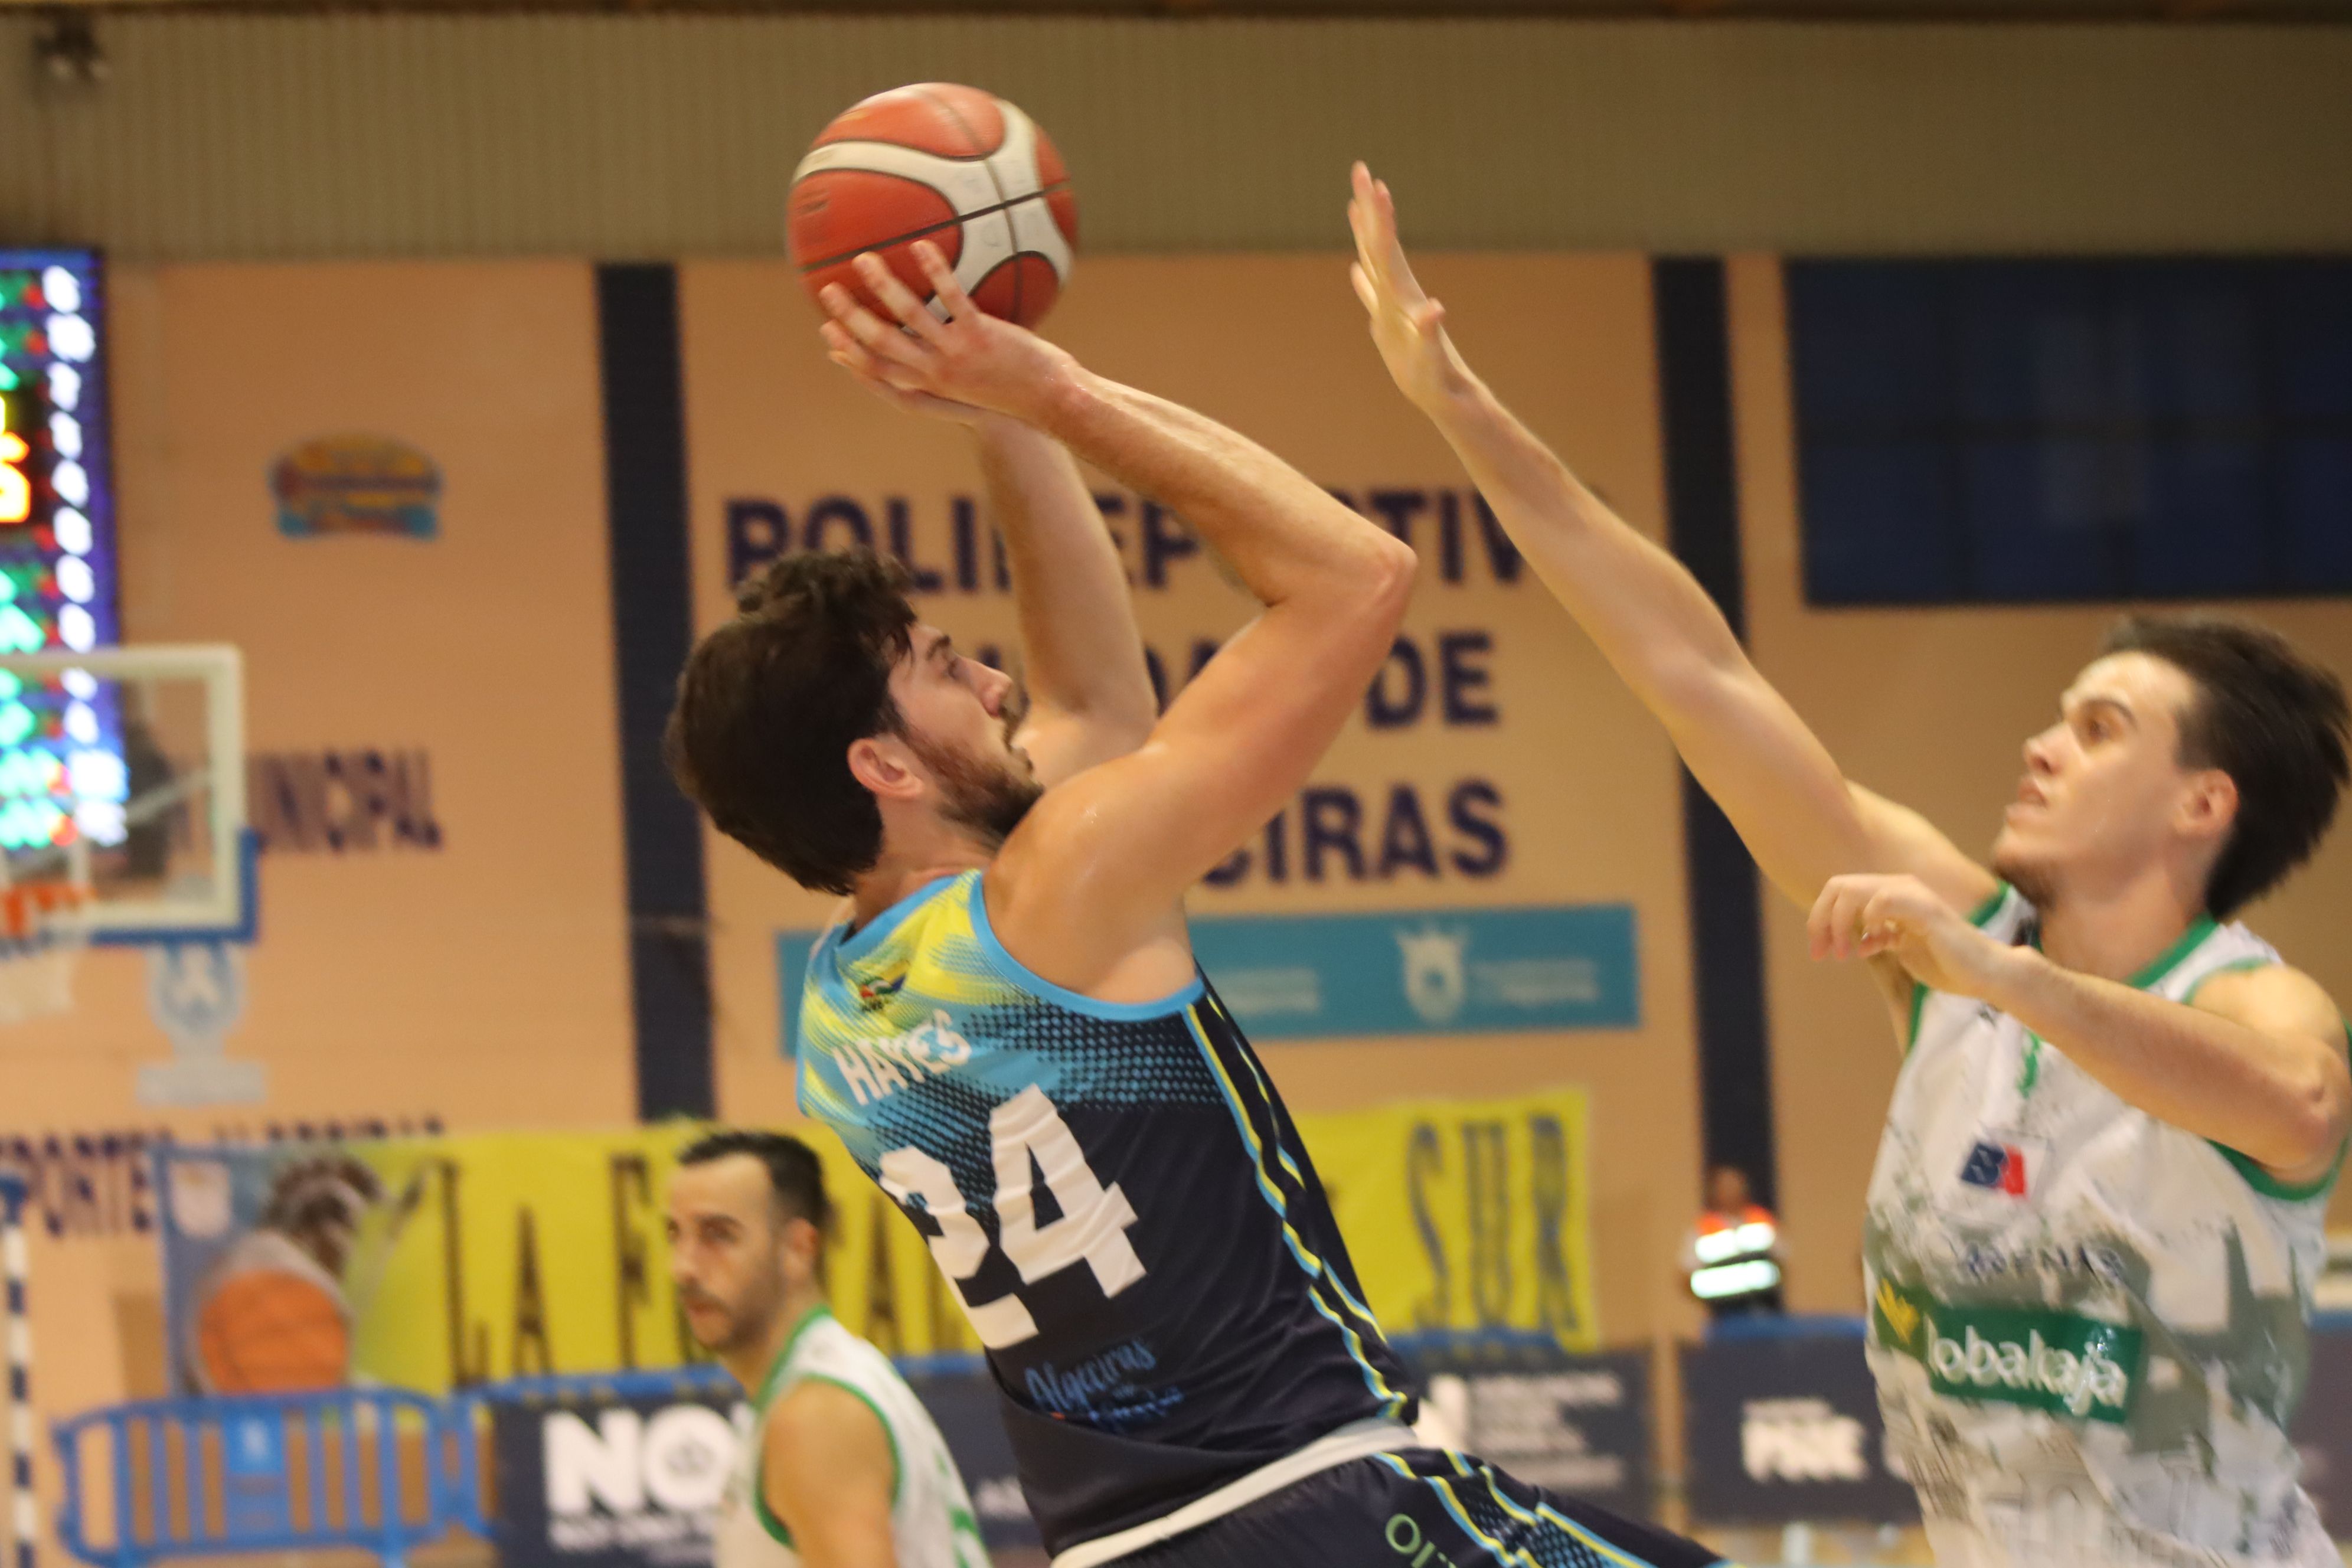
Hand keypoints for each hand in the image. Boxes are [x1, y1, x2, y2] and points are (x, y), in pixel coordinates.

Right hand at [818, 244, 1077, 425]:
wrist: (1048, 400)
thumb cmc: (1012, 388)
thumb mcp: (970, 384)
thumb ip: (946, 364)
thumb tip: (936, 341)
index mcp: (929, 385)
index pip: (878, 369)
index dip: (850, 350)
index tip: (827, 330)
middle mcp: (936, 372)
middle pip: (881, 343)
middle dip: (851, 316)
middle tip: (827, 289)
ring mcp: (957, 354)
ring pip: (909, 318)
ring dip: (883, 287)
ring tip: (864, 259)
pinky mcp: (980, 335)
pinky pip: (952, 297)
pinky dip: (935, 271)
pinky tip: (921, 246)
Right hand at [1347, 163, 1474, 410]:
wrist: (1443, 394)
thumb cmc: (1437, 380)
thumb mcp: (1430, 359)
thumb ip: (1429, 333)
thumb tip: (1433, 309)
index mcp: (1401, 297)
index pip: (1387, 250)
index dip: (1380, 218)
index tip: (1376, 184)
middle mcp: (1397, 294)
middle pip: (1379, 242)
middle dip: (1369, 207)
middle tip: (1360, 169)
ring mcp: (1392, 306)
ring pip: (1374, 260)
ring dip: (1365, 230)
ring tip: (1355, 201)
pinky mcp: (1389, 325)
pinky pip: (1371, 292)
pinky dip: (1363, 276)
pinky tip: (1355, 268)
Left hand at [1808, 873, 2014, 999]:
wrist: (1982, 973)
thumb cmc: (1943, 962)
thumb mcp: (1899, 948)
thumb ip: (1874, 938)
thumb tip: (1850, 941)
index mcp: (1890, 893)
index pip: (1839, 890)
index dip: (1819, 919)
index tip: (1818, 952)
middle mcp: (1899, 887)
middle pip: (1839, 886)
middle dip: (1821, 921)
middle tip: (1821, 953)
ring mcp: (1913, 895)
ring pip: (1854, 890)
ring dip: (1839, 923)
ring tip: (1843, 954)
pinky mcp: (1926, 909)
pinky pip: (1884, 900)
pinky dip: (1870, 919)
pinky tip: (1873, 942)